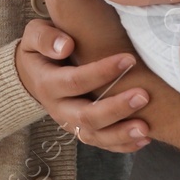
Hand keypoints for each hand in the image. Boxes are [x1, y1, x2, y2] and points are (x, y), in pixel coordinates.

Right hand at [14, 19, 150, 152]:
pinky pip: (101, 143)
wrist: (32, 73)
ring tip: (146, 129)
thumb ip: (45, 38)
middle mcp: (58, 108)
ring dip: (121, 134)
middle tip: (144, 95)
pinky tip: (145, 139)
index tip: (129, 59)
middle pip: (86, 116)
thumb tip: (66, 45)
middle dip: (116, 109)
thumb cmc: (42, 48)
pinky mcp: (81, 131)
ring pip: (94, 136)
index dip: (101, 72)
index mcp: (47, 83)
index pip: (75, 81)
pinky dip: (123, 145)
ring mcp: (70, 123)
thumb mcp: (35, 35)